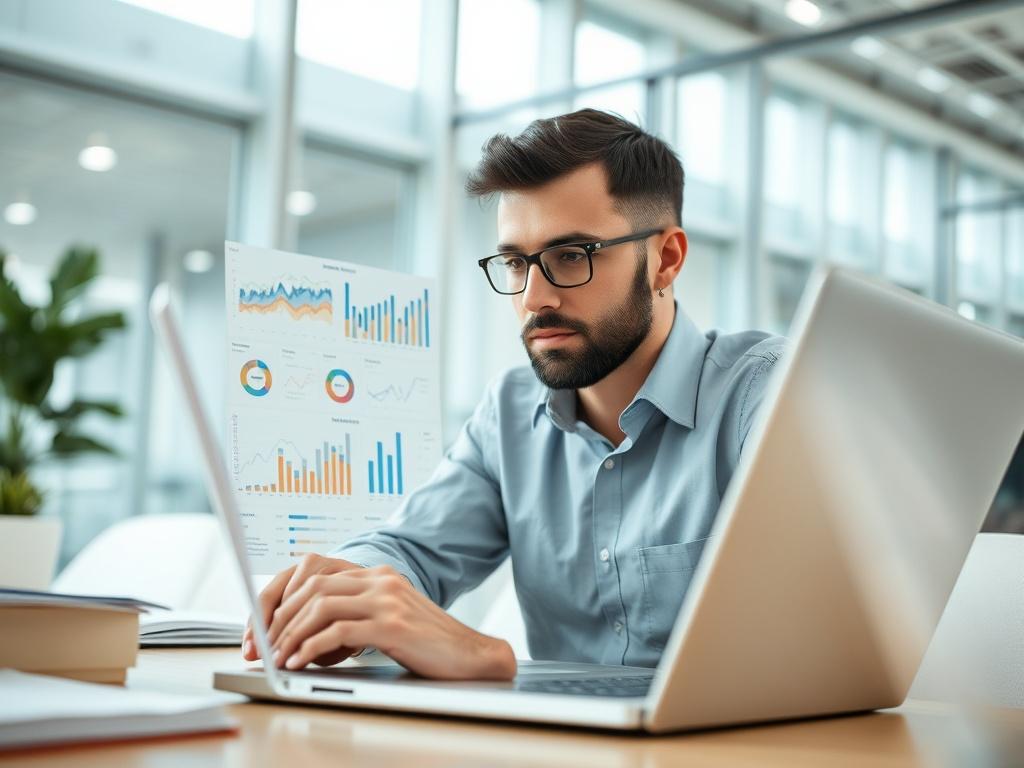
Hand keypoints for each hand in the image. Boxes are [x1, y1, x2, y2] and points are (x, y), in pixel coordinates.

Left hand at [251, 557, 515, 680]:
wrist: (471, 655)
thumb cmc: (428, 645)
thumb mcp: (388, 619)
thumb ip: (357, 615)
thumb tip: (307, 635)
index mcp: (378, 575)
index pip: (316, 576)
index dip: (284, 602)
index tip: (266, 628)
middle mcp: (381, 580)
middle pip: (312, 588)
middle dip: (279, 619)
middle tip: (263, 646)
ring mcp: (388, 600)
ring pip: (320, 607)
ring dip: (291, 634)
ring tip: (278, 657)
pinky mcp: (392, 625)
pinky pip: (338, 632)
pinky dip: (311, 648)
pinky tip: (301, 662)